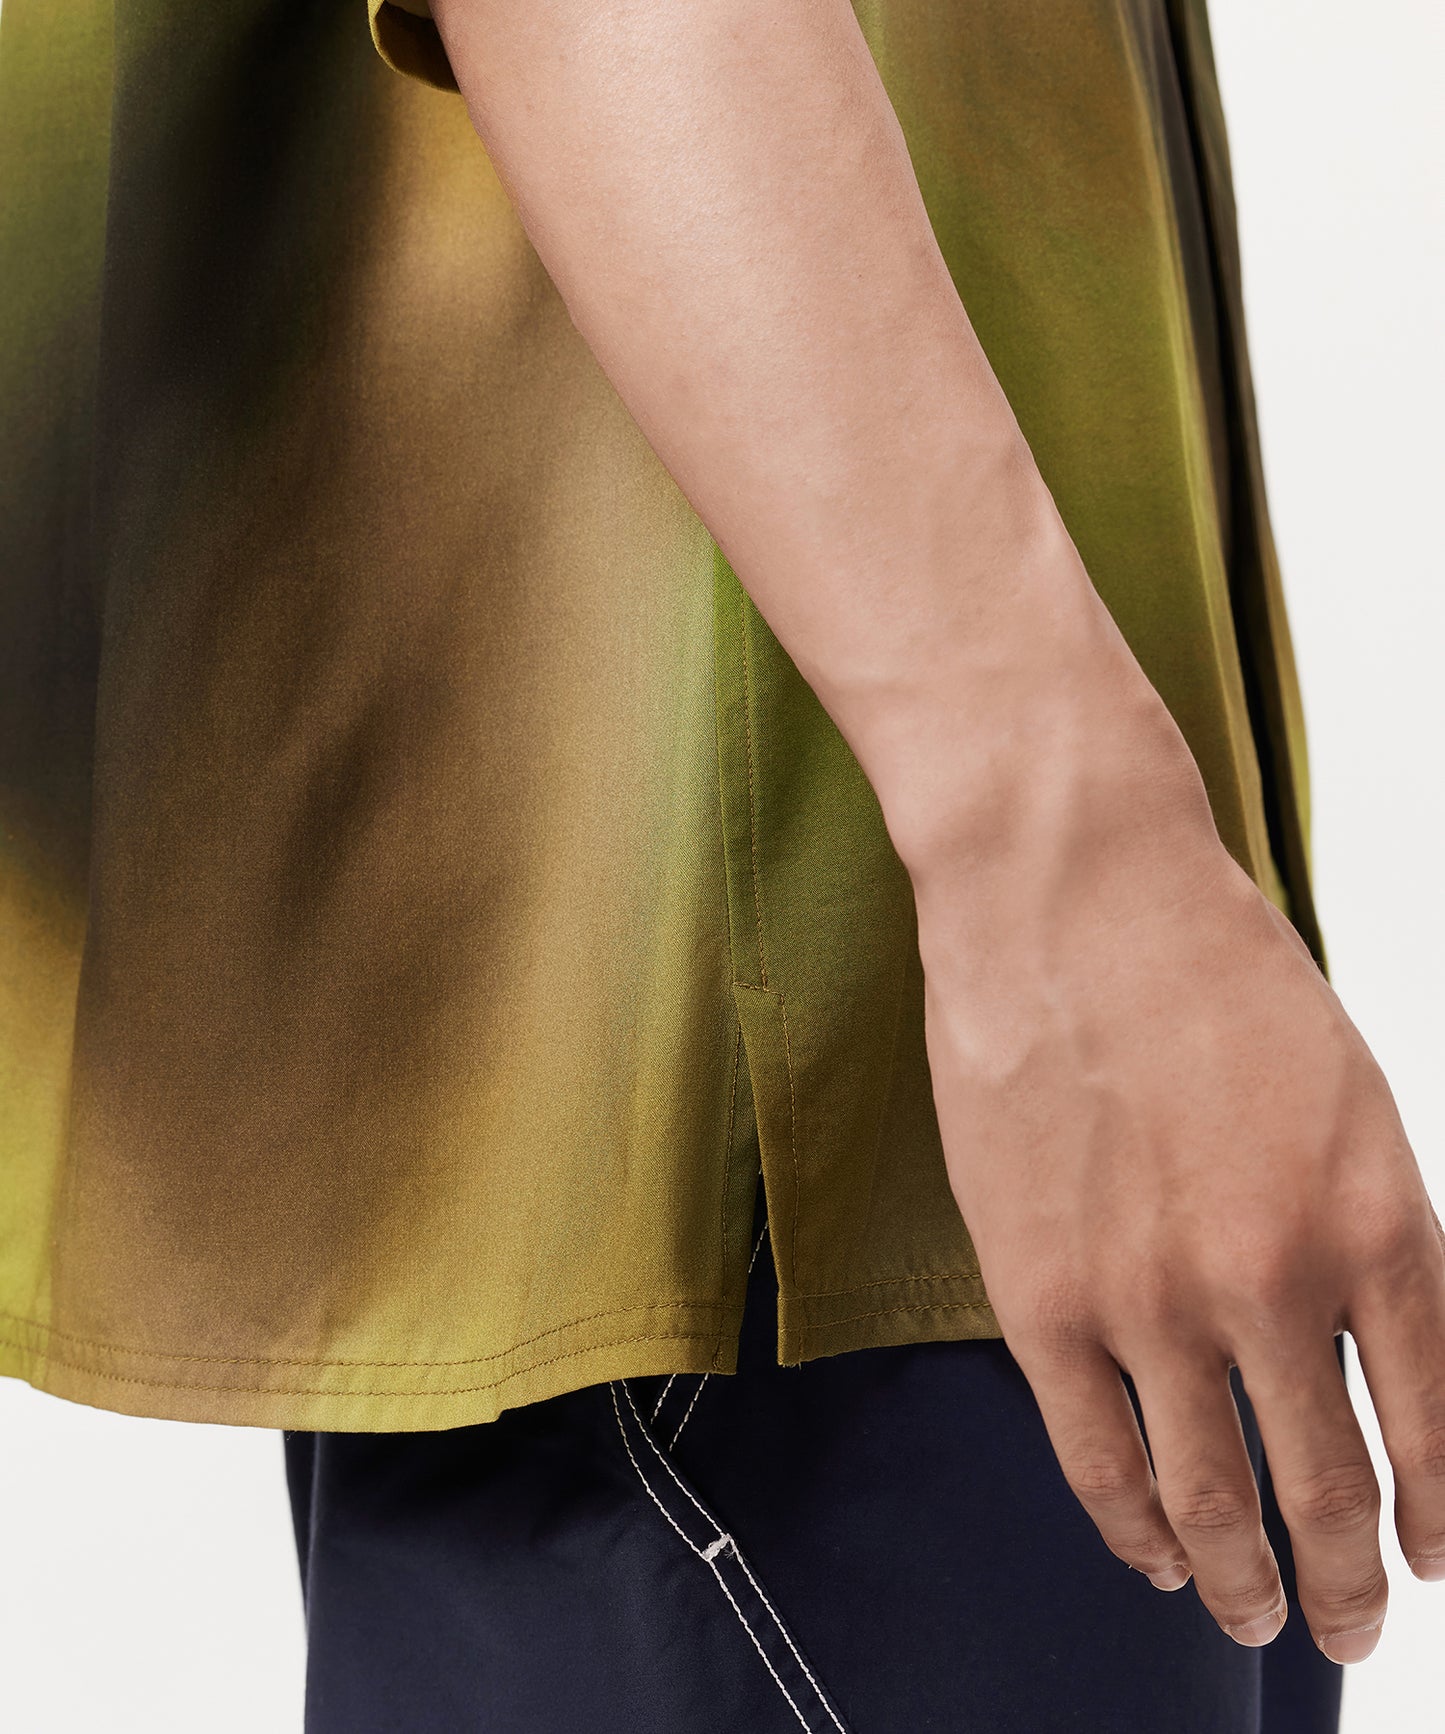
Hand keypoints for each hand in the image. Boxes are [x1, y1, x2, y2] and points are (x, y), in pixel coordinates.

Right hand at [910, 743, 1444, 1663]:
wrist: (1070, 892)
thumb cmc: (1211, 970)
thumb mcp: (1349, 1095)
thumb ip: (1369, 1232)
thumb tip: (1369, 1350)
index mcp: (1378, 1220)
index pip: (1438, 1426)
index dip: (1441, 1521)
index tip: (1433, 1565)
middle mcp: (1276, 1280)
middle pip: (1328, 1490)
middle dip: (1349, 1585)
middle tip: (1349, 1628)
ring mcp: (1152, 1295)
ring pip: (1212, 1498)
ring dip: (1244, 1581)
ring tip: (1253, 1614)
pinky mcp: (1043, 1293)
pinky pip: (1098, 1456)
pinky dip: (1135, 1528)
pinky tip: (1154, 1555)